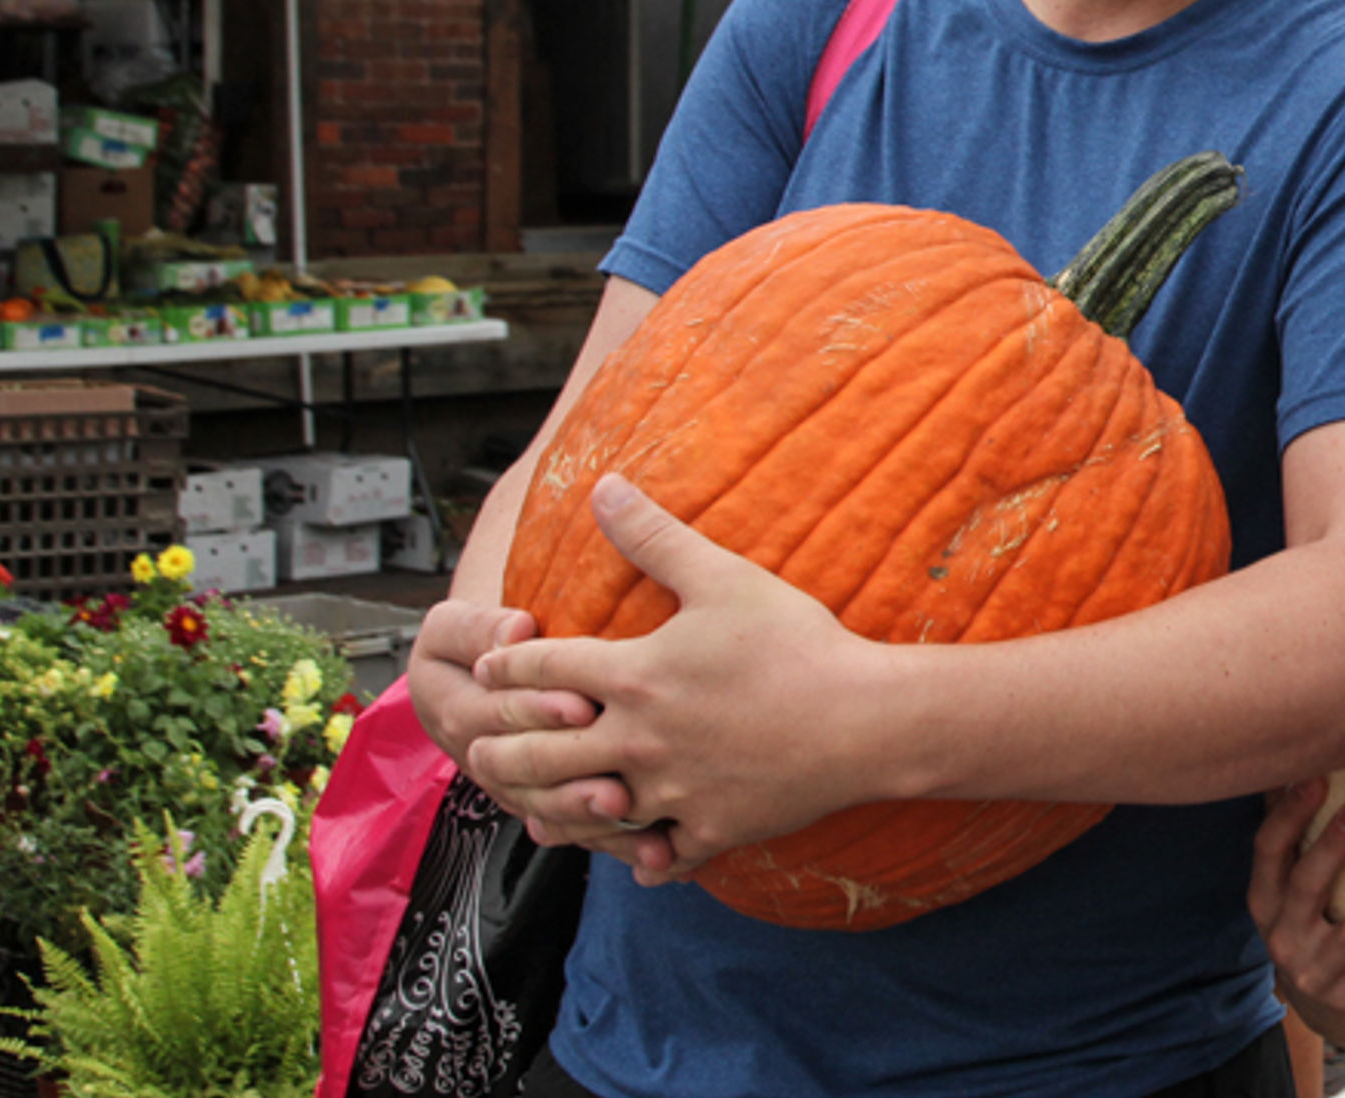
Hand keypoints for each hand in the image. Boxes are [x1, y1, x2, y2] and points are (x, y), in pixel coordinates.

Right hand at [408, 598, 659, 862]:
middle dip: (572, 774)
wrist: (487, 673)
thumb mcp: (456, 626)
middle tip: (613, 775)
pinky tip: (657, 849)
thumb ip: (477, 627)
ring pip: (553, 811)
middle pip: (527, 773)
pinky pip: (583, 832)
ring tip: (627, 811)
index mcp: (456, 711)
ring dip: (591, 816)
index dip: (540, 710)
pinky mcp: (555, 807)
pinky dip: (619, 841)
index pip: (496, 715)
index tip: (584, 704)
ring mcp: (521, 789)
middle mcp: (486, 759)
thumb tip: (516, 631)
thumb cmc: (480, 640)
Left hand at [465, 476, 889, 883]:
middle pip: (536, 752)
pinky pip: (658, 855)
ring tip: (527, 808)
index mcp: (633, 675)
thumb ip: (655, 536)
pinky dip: (639, 858)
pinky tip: (630, 857)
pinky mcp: (709, 830)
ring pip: (581, 813)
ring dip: (546, 809)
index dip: (504, 664)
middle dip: (497, 749)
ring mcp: (670, 793)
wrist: (866, 721)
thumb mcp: (725, 577)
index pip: (538, 669)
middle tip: (478, 749)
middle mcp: (636, 740)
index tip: (487, 667)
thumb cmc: (798, 643)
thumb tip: (603, 486)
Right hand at [1247, 780, 1344, 1050]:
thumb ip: (1292, 832)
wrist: (1325, 1005)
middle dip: (1331, 848)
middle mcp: (1282, 935)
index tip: (1316, 776)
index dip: (1289, 814)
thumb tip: (1292, 760)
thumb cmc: (1313, 922)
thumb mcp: (1291, 886)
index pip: (1268, 850)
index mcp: (1267, 899)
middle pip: (1305, 887)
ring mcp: (1314, 971)